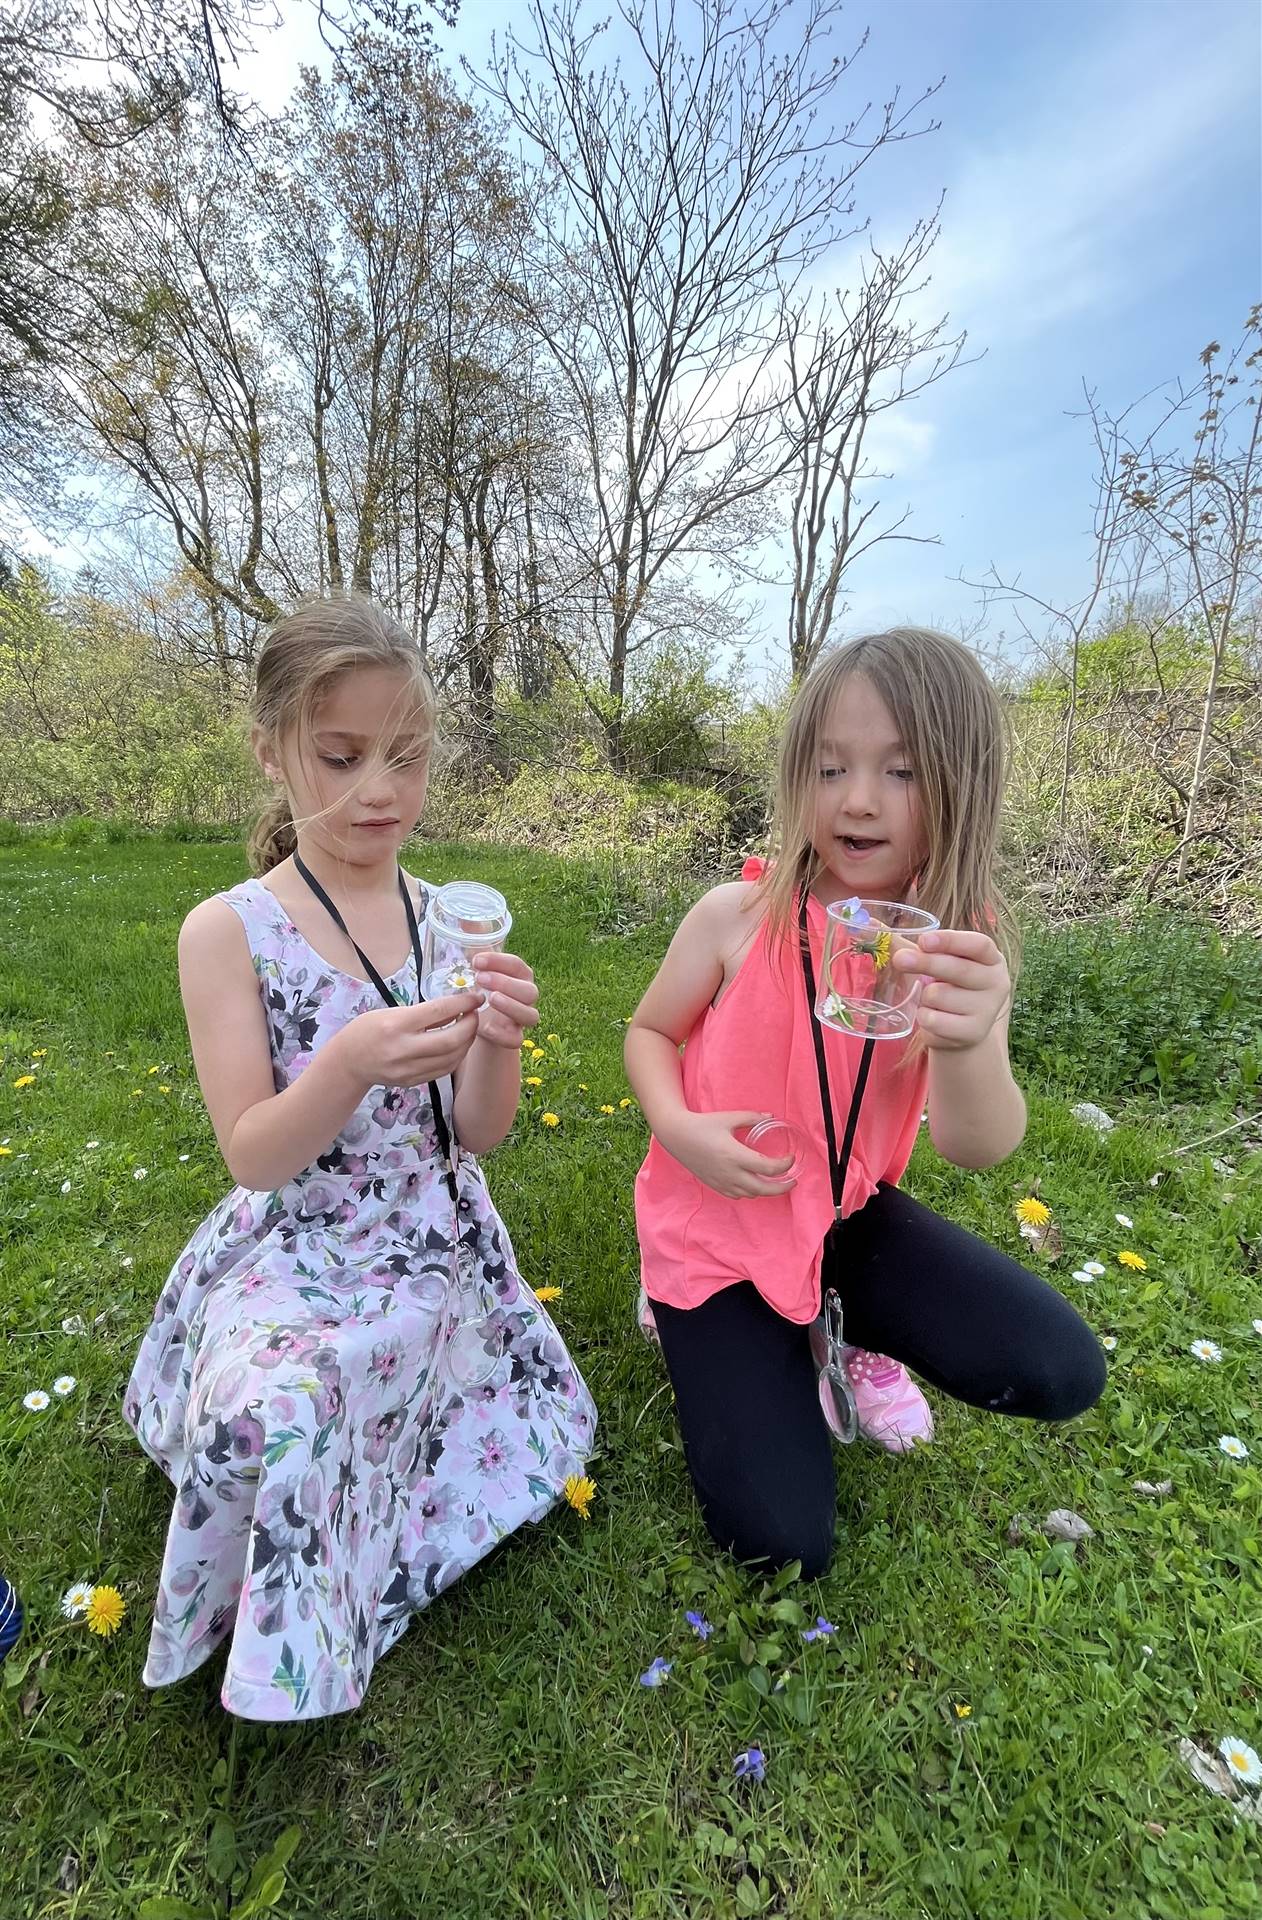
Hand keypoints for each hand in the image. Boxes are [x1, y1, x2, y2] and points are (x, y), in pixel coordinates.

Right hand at [333, 995, 480, 1090]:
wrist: (348, 1062)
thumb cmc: (367, 1030)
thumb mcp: (392, 1012)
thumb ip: (424, 1013)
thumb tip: (457, 1007)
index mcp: (396, 1025)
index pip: (439, 1011)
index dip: (463, 1003)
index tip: (476, 997)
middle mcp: (403, 1049)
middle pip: (450, 1040)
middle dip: (470, 1026)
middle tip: (475, 1015)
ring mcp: (408, 1069)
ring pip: (451, 1058)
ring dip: (467, 1042)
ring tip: (469, 1029)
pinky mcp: (412, 1082)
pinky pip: (443, 1070)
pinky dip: (456, 1056)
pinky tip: (458, 1045)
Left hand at [472, 950, 539, 1049]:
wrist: (482, 1024)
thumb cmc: (483, 988)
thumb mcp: (478, 966)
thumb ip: (475, 942)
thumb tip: (465, 917)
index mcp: (520, 976)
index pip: (518, 965)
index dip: (500, 961)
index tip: (476, 960)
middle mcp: (526, 996)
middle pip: (529, 990)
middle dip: (505, 982)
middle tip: (480, 978)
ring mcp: (522, 1019)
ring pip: (531, 1015)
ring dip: (511, 1006)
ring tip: (489, 998)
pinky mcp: (514, 1038)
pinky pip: (517, 1039)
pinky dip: (503, 1034)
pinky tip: (485, 1027)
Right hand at [664, 1109, 795, 1198]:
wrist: (677, 1136)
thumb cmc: (703, 1124)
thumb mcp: (729, 1117)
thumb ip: (752, 1118)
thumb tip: (771, 1116)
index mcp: (735, 1155)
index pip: (768, 1168)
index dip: (785, 1165)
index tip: (790, 1158)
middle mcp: (729, 1173)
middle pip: (763, 1189)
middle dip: (782, 1187)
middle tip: (793, 1181)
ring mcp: (721, 1182)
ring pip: (751, 1194)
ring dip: (765, 1189)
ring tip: (774, 1181)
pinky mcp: (714, 1185)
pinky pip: (737, 1195)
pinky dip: (749, 1191)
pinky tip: (753, 1182)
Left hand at [891, 928, 1010, 1050]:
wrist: (962, 1031)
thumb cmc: (948, 986)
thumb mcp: (935, 963)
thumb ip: (908, 945)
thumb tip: (870, 922)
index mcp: (991, 958)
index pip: (978, 944)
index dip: (951, 941)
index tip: (924, 941)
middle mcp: (996, 982)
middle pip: (958, 969)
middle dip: (926, 964)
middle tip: (900, 960)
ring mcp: (988, 1010)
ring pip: (941, 996)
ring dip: (925, 997)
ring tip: (931, 1000)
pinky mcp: (974, 1033)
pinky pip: (936, 1021)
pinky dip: (925, 1018)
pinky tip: (932, 1017)